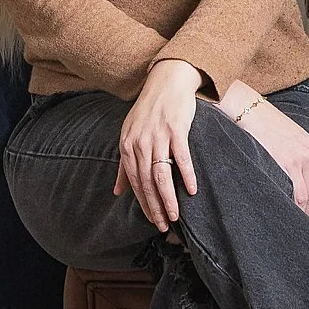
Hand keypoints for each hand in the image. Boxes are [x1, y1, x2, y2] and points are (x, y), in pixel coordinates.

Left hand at [115, 58, 201, 231]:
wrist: (166, 82)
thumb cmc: (148, 111)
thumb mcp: (130, 135)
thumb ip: (124, 165)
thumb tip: (117, 192)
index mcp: (127, 146)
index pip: (135, 183)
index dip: (143, 204)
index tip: (152, 221)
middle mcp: (140, 142)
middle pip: (146, 182)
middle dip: (155, 207)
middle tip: (163, 226)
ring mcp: (158, 136)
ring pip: (161, 174)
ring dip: (168, 198)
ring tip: (175, 216)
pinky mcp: (176, 129)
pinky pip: (181, 157)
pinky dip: (186, 175)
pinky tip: (191, 190)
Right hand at [225, 87, 308, 223]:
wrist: (249, 109)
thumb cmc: (266, 123)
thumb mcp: (292, 137)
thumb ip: (299, 156)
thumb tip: (298, 181)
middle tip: (304, 227)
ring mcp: (299, 159)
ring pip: (305, 196)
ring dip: (301, 212)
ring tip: (293, 224)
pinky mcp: (285, 162)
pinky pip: (294, 193)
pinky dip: (293, 207)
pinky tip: (286, 213)